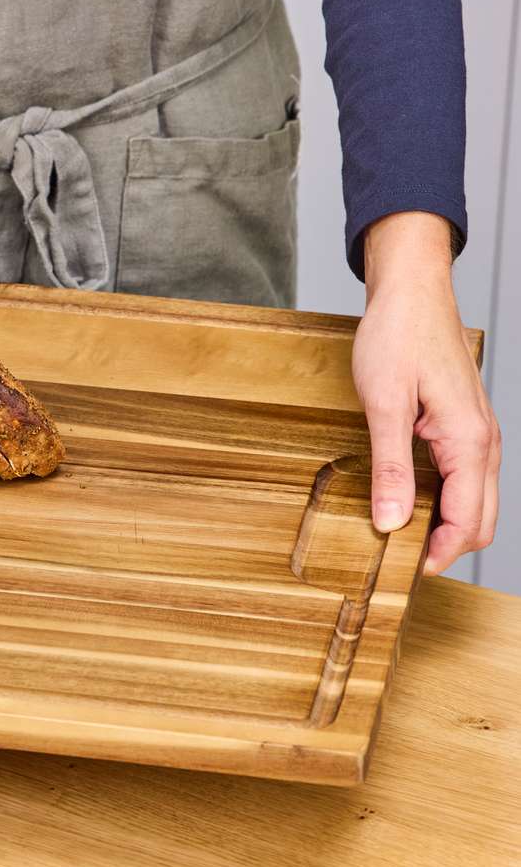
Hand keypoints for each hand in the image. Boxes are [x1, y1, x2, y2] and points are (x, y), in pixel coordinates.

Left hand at [353, 212, 500, 574]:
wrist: (412, 294)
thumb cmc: (397, 338)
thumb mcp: (383, 404)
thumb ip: (391, 466)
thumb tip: (392, 522)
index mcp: (469, 442)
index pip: (466, 522)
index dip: (437, 554)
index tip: (404, 572)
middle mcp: (484, 443)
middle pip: (479, 520)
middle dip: (445, 547)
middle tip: (398, 561)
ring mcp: (478, 435)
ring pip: (475, 501)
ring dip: (445, 525)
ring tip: (399, 536)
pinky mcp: (464, 426)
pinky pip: (465, 478)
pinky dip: (444, 500)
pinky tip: (408, 500)